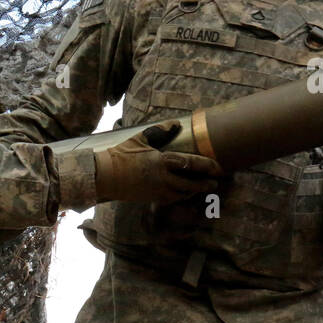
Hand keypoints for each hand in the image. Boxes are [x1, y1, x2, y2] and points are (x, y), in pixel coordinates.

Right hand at [93, 121, 222, 204]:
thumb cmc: (122, 155)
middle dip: (205, 183)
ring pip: (183, 194)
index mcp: (161, 160)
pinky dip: (182, 196)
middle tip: (215, 182)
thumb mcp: (140, 138)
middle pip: (191, 183)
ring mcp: (158, 190)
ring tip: (203, 188)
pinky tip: (186, 193)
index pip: (190, 163)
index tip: (217, 167)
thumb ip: (160, 131)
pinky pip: (172, 199)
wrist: (106, 175)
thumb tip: (175, 123)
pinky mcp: (152, 198)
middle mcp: (163, 178)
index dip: (206, 166)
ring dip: (194, 191)